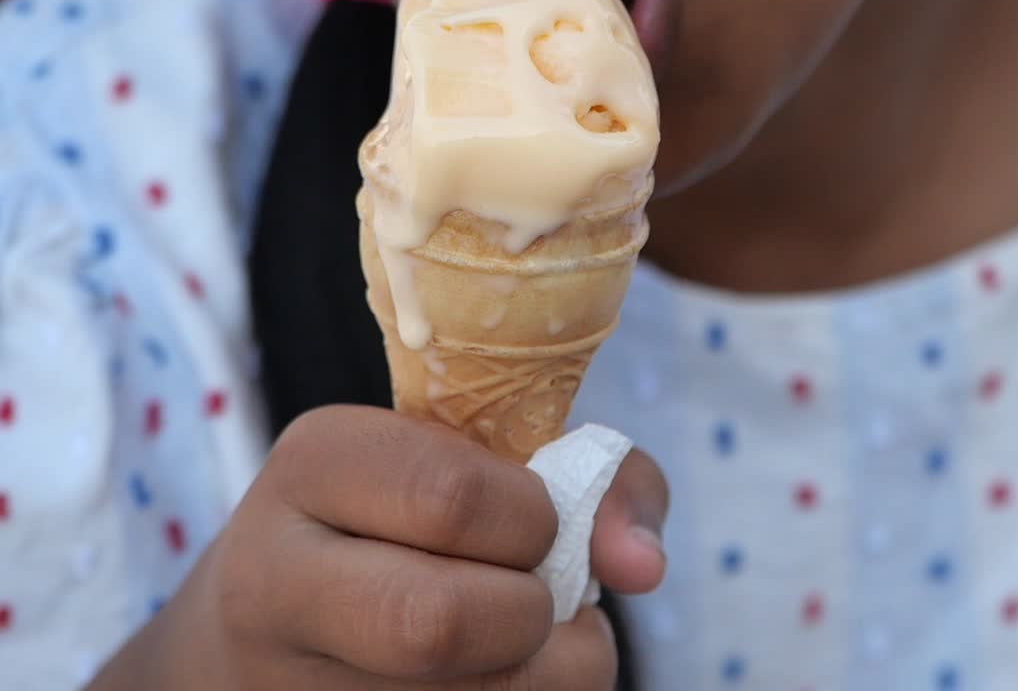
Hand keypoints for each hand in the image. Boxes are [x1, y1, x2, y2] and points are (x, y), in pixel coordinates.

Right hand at [90, 405, 668, 689]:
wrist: (263, 630)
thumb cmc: (408, 522)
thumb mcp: (481, 461)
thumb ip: (595, 480)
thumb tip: (642, 565)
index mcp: (315, 465)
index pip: (453, 497)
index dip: (532, 520)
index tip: (532, 522)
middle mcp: (272, 580)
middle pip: (439, 622)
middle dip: (534, 615)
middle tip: (536, 598)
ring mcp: (285, 683)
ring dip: (549, 677)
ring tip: (528, 644)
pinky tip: (495, 682)